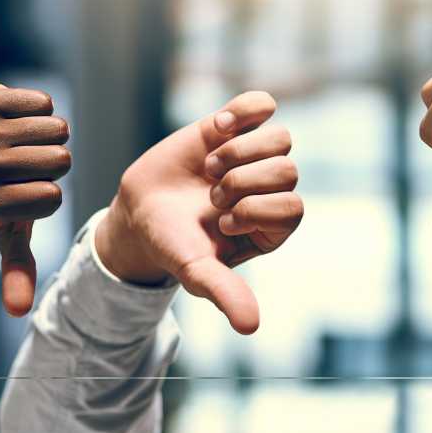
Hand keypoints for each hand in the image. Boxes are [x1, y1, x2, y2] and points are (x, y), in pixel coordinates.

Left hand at [0, 84, 70, 316]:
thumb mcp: (6, 231)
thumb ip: (16, 269)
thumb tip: (19, 313)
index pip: (53, 199)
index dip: (47, 193)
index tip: (20, 190)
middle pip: (59, 162)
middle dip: (50, 162)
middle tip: (22, 163)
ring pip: (55, 131)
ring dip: (47, 136)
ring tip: (19, 142)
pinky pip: (43, 103)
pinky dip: (39, 109)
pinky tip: (16, 118)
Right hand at [95, 91, 303, 334]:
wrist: (139, 212)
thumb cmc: (171, 245)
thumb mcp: (195, 270)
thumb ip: (223, 293)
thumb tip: (251, 327)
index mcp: (274, 226)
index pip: (292, 207)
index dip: (253, 211)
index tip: (220, 221)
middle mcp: (272, 190)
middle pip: (287, 170)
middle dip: (241, 182)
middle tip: (210, 196)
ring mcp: (255, 155)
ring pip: (280, 137)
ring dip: (238, 151)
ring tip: (209, 168)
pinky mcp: (234, 126)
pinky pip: (262, 105)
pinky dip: (241, 113)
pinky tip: (215, 130)